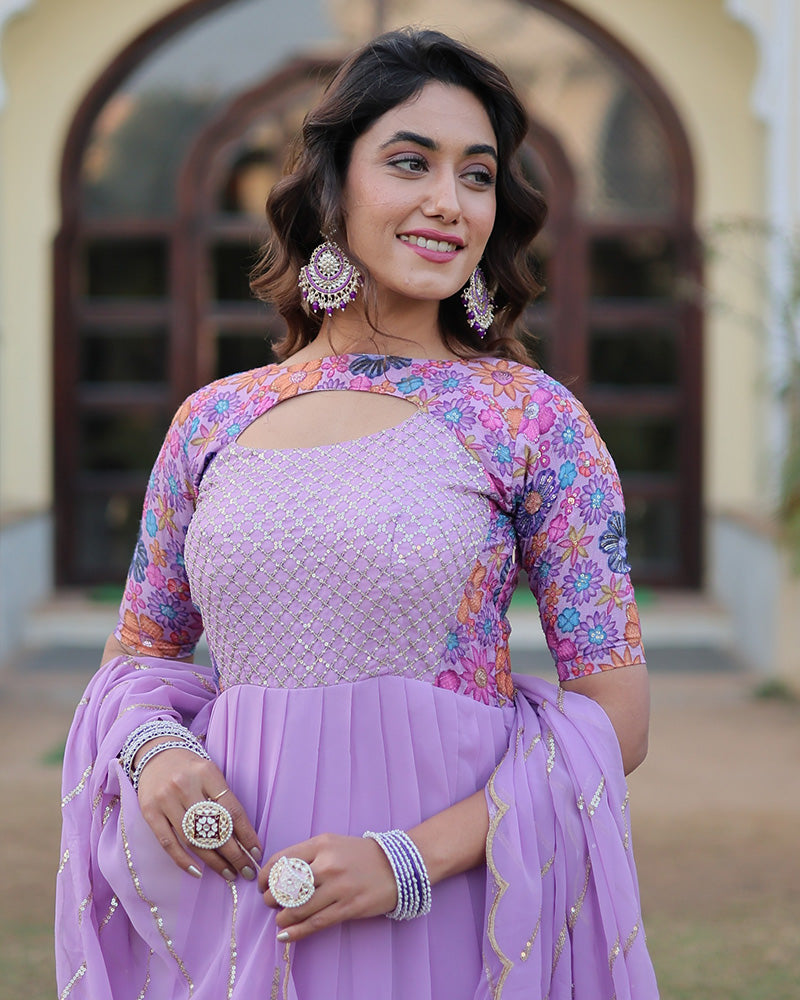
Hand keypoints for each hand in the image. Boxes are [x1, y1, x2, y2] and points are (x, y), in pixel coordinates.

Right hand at [136, 744, 262, 881]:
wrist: (155, 753)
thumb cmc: (190, 767)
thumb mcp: (210, 773)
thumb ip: (223, 799)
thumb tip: (243, 837)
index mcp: (207, 772)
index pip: (231, 809)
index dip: (246, 834)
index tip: (256, 852)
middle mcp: (185, 785)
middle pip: (214, 828)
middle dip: (234, 854)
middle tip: (246, 871)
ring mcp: (165, 799)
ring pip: (193, 840)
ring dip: (213, 862)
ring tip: (228, 873)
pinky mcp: (149, 812)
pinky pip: (168, 843)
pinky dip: (183, 861)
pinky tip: (198, 872)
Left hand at [259, 833, 397, 940]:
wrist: (398, 865)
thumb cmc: (360, 855)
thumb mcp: (333, 844)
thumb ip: (308, 856)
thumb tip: (279, 877)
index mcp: (321, 844)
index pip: (282, 860)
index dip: (265, 876)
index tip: (262, 885)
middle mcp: (328, 863)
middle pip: (287, 885)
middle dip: (272, 898)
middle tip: (271, 903)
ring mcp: (339, 887)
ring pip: (298, 907)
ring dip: (283, 917)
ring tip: (280, 919)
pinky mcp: (349, 907)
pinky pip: (315, 923)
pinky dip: (296, 932)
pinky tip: (285, 936)